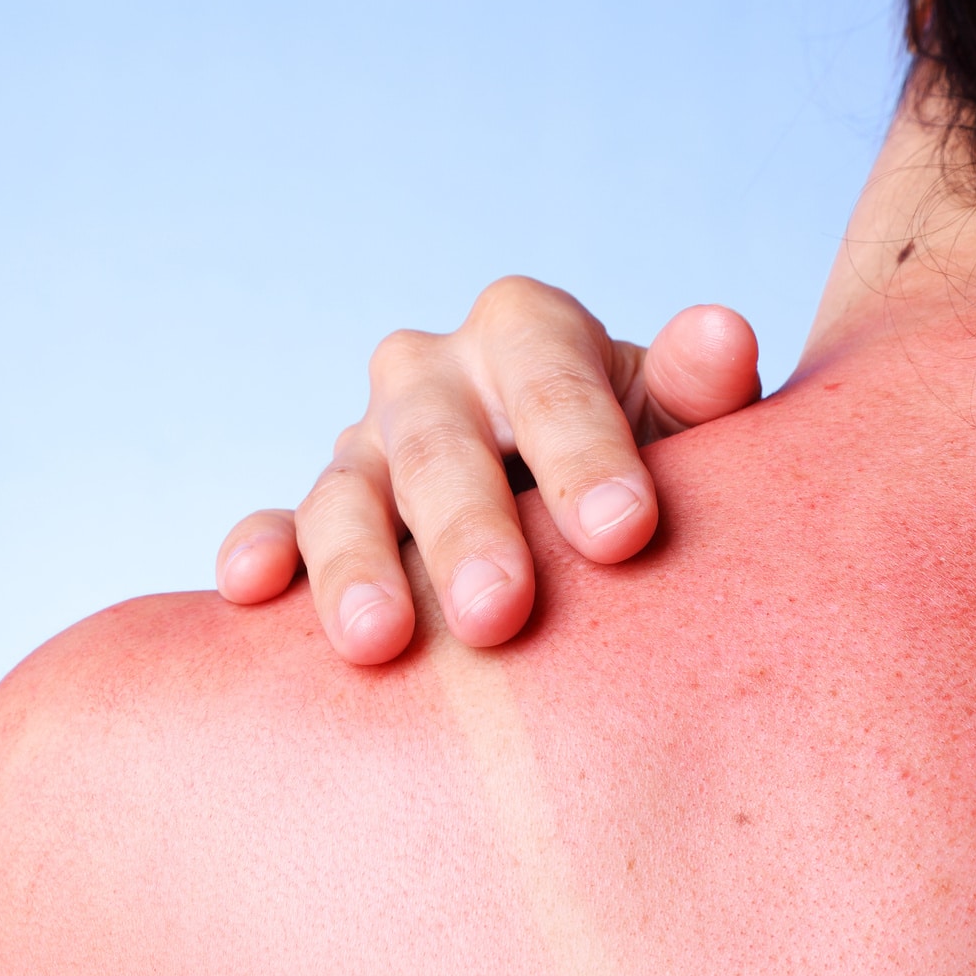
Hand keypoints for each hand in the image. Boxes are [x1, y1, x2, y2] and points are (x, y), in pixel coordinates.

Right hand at [216, 276, 762, 664]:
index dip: (585, 453)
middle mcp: (432, 377)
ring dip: (355, 566)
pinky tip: (251, 590)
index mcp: (525, 332)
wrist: (585, 521)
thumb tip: (724, 341)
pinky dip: (261, 551)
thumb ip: (700, 390)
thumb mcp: (689, 428)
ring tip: (378, 643)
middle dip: (468, 531)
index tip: (625, 535)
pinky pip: (280, 528)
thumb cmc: (648, 471)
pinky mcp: (319, 516)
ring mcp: (366, 447)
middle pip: (440, 445)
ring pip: (346, 494)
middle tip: (499, 615)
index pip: (551, 379)